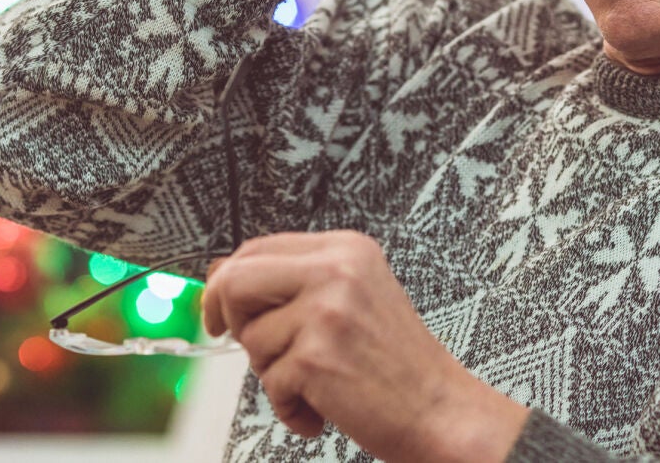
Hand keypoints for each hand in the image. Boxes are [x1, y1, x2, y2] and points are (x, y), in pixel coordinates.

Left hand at [202, 231, 528, 462]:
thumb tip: (221, 278)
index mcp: (345, 249)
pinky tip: (324, 406)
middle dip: (231, 319)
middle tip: (254, 347)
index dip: (227, 282)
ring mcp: (327, 311)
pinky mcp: (317, 355)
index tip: (219, 309)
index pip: (258, 248)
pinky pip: (269, 384)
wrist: (440, 410)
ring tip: (318, 381)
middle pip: (237, 280)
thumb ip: (294, 284)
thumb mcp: (353, 299)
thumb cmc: (397, 365)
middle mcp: (337, 270)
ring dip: (275, 373)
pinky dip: (291, 408)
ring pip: (251, 340)